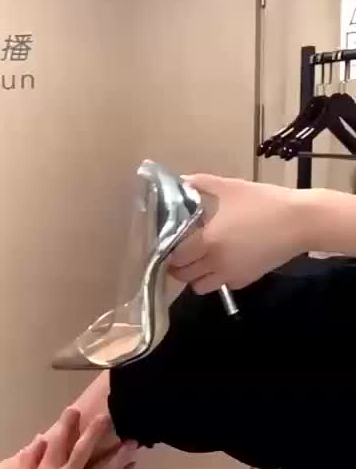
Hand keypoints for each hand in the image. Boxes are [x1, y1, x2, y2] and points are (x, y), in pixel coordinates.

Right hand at [0, 409, 136, 468]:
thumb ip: (25, 461)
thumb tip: (38, 437)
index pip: (58, 444)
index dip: (65, 426)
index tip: (74, 409)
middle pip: (83, 452)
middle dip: (94, 434)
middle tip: (107, 417)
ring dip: (117, 454)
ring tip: (132, 441)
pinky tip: (133, 465)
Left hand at [168, 174, 303, 291]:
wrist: (299, 222)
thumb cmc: (263, 202)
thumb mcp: (229, 187)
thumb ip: (200, 184)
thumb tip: (179, 182)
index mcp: (208, 240)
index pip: (175, 255)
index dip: (168, 250)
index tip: (169, 241)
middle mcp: (215, 263)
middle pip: (183, 275)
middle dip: (177, 266)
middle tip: (181, 252)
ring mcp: (231, 275)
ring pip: (200, 287)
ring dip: (195, 277)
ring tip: (199, 261)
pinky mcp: (246, 280)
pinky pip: (222, 286)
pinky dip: (217, 279)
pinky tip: (222, 263)